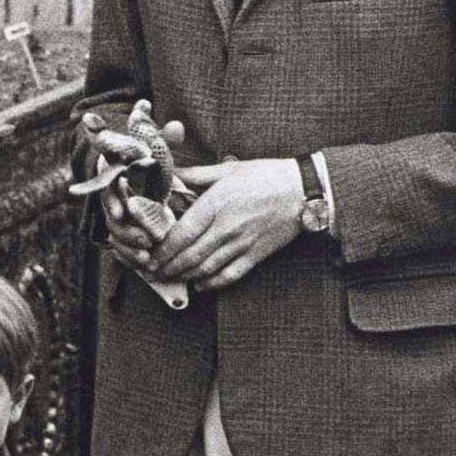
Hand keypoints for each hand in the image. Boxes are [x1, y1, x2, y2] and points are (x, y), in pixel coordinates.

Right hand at [98, 115, 188, 269]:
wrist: (133, 171)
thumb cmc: (145, 157)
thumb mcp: (154, 146)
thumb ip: (164, 138)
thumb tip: (177, 127)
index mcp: (115, 175)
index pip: (108, 189)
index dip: (111, 202)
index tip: (119, 213)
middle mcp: (112, 196)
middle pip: (112, 219)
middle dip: (126, 231)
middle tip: (145, 240)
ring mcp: (115, 216)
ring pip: (115, 235)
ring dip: (129, 247)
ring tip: (147, 255)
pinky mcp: (121, 231)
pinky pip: (120, 247)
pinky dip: (130, 256)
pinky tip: (144, 262)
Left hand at [161, 157, 304, 288]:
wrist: (304, 190)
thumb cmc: (266, 176)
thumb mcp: (229, 169)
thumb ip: (197, 175)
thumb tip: (171, 174)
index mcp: (216, 204)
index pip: (183, 233)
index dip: (164, 249)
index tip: (150, 256)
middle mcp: (226, 227)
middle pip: (190, 255)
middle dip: (168, 267)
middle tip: (153, 273)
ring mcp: (241, 244)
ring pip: (206, 268)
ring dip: (185, 277)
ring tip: (170, 279)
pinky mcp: (255, 255)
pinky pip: (230, 275)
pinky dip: (212, 283)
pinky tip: (200, 285)